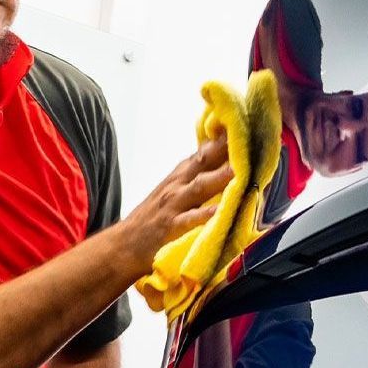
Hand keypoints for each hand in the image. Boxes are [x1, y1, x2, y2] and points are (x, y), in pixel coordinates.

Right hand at [123, 135, 231, 275]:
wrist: (123, 243)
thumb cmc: (154, 216)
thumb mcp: (174, 190)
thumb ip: (196, 175)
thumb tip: (224, 160)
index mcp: (181, 175)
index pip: (204, 151)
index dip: (223, 137)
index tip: (243, 123)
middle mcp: (178, 185)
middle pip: (203, 162)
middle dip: (224, 149)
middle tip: (245, 136)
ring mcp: (174, 205)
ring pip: (199, 187)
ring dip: (218, 177)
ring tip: (238, 170)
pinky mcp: (170, 227)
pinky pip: (190, 220)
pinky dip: (204, 214)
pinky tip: (219, 211)